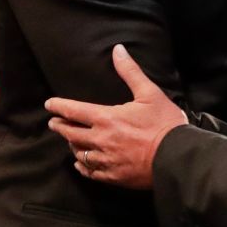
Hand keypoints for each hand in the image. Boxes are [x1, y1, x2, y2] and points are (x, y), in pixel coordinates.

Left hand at [46, 46, 185, 189]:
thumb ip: (130, 72)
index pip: (74, 110)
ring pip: (79, 153)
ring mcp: (106, 160)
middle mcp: (101, 140)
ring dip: (72, 145)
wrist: (177, 157)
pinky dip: (83, 166)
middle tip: (53, 123)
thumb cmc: (164, 124)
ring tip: (70, 140)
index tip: (49, 105)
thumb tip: (118, 50)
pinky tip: (81, 163)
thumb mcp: (149, 93)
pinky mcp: (114, 176)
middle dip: (59, 126)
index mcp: (107, 118)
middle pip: (71, 133)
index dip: (58, 106)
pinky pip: (91, 172)